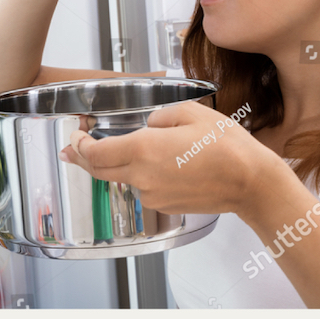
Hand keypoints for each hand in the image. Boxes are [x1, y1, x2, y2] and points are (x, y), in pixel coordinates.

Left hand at [60, 100, 278, 217]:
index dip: (80, 145)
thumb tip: (148, 125)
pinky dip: (142, 176)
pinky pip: (144, 188)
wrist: (248, 182)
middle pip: (101, 171)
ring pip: (124, 179)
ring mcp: (152, 195)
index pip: (96, 153)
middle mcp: (142, 177)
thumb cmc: (226, 146)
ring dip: (118, 166)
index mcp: (143, 150)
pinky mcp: (164, 206)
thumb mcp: (191, 113)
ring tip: (126, 150)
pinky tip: (159, 165)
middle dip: (83, 160)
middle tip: (72, 151)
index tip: (74, 137)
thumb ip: (159, 116)